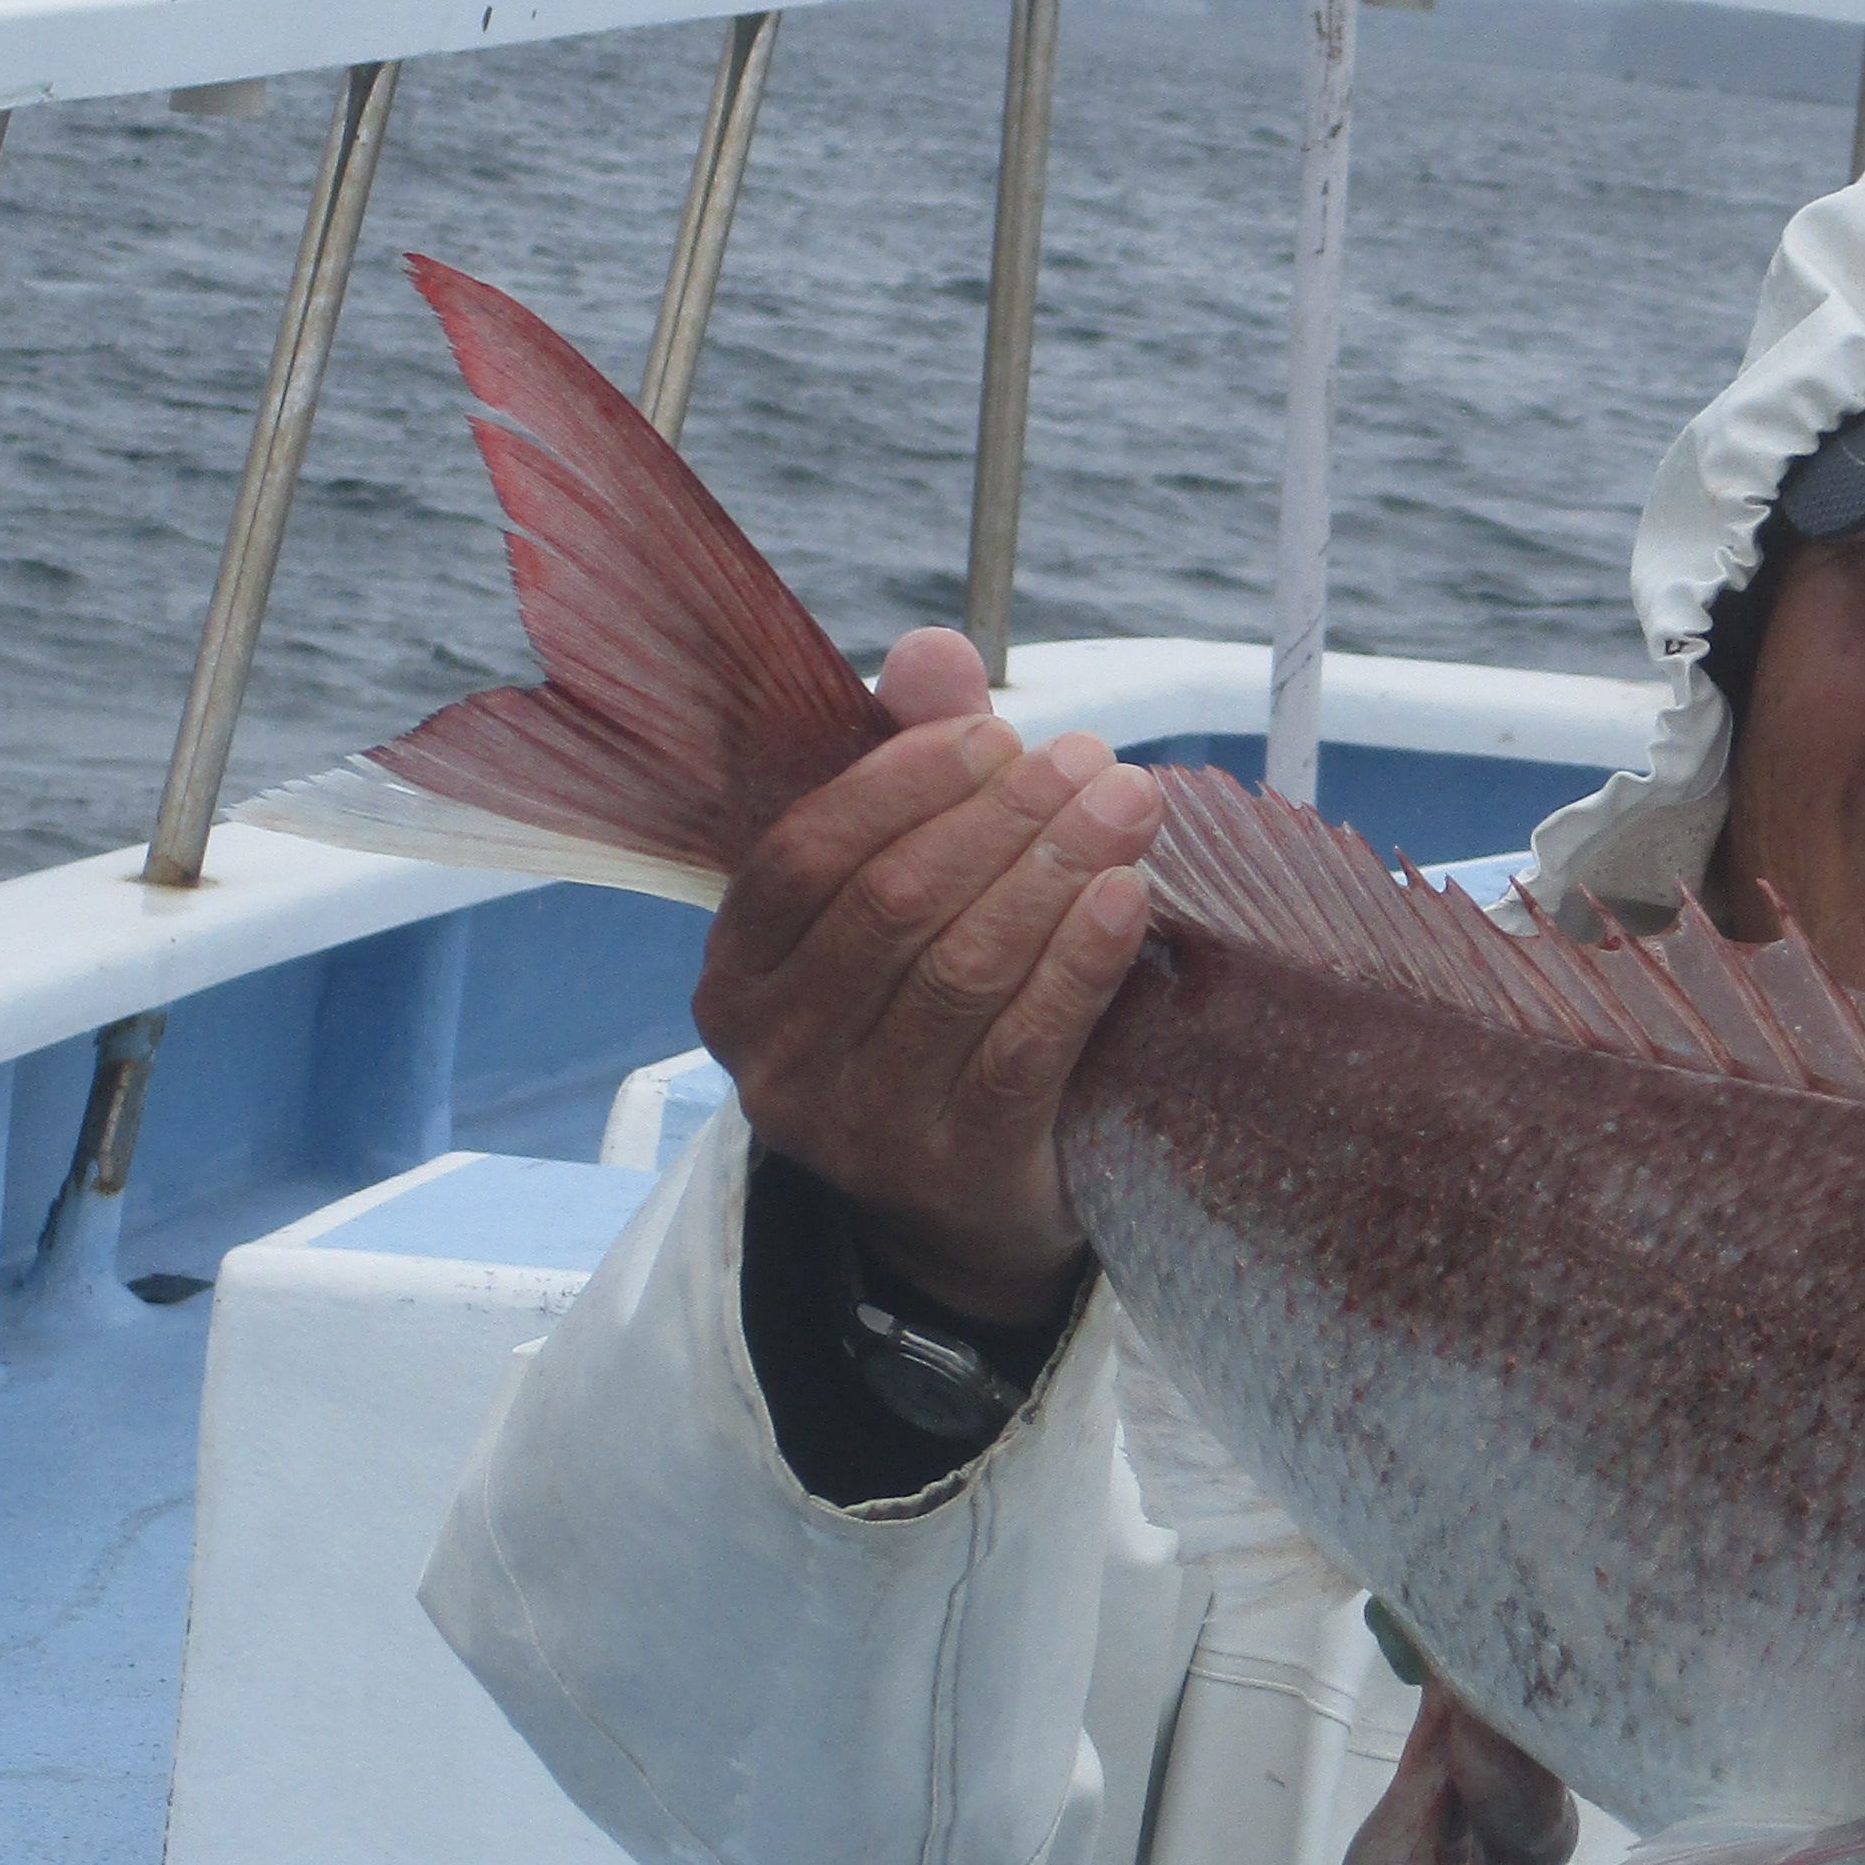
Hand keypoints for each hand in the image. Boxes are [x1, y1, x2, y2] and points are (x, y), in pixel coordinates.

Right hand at [690, 627, 1160, 1324]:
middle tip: (1091, 762)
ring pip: (961, 969)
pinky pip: (1024, 1047)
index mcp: (734, 979)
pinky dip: (1081, 961)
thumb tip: (936, 649)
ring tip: (1129, 807)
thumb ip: (910, 773)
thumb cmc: (925, 1020)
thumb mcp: (900, 901)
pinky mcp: (953, 1170)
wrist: (958, 1214)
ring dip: (1055, 873)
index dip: (906, 781)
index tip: (1000, 734)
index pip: (807, 853)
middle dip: (1003, 818)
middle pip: (893, 903)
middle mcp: (774, 1058)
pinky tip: (1130, 898)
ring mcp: (858, 1124)